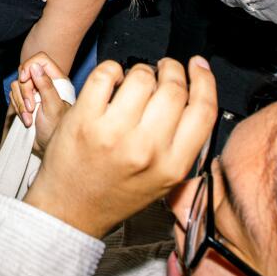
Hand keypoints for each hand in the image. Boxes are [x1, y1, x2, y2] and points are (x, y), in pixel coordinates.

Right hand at [13, 55, 70, 153]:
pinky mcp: (24, 102)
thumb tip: (35, 66)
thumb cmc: (57, 129)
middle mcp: (44, 84)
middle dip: (25, 91)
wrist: (48, 147)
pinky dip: (18, 109)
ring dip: (21, 103)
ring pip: (17, 86)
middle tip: (31, 107)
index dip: (30, 66)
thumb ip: (46, 85)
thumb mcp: (53, 106)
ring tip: (29, 118)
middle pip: (25, 73)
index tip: (25, 79)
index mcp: (56, 80)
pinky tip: (26, 120)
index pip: (41, 60)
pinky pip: (13, 97)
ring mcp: (33, 93)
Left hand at [23, 57, 217, 238]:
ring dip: (140, 70)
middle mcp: (147, 150)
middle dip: (170, 70)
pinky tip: (110, 80)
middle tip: (163, 68)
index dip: (205, 80)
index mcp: (173, 166)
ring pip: (141, 78)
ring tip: (134, 78)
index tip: (198, 66)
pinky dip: (110, 69)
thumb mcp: (163, 179)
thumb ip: (182, 144)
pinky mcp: (84, 119)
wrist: (71, 208)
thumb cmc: (115, 192)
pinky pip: (105, 75)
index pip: (204, 111)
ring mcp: (114, 133)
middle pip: (173, 89)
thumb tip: (194, 95)